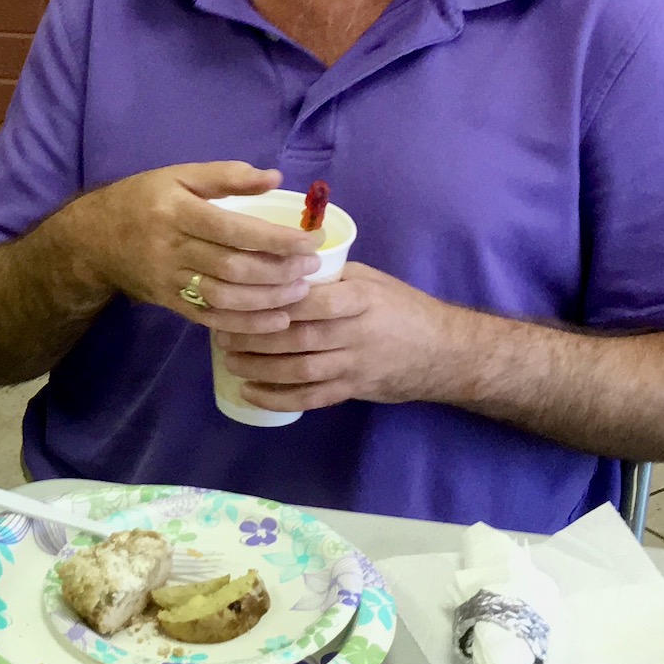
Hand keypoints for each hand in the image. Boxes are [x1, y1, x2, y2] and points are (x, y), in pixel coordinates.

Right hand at [68, 161, 322, 327]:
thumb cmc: (143, 199)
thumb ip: (227, 175)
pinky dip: (245, 324)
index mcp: (177, 211)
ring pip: (224, 298)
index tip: (309, 241)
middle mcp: (172, 249)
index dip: (275, 238)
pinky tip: (274, 320)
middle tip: (311, 268)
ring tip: (299, 294)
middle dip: (278, 272)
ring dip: (266, 301)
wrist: (92, 240)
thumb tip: (275, 178)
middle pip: (232, 267)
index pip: (233, 229)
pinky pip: (210, 319)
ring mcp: (169, 280)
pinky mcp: (169, 304)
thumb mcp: (179, 175)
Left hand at [213, 263, 461, 411]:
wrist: (443, 352)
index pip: (309, 299)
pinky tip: (251, 391)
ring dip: (258, 366)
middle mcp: (355, 332)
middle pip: (295, 336)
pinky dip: (277, 397)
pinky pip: (309, 398)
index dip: (271, 300)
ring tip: (229, 358)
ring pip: (297, 369)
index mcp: (359, 297)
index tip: (240, 295)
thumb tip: (285, 265)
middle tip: (220, 330)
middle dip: (253, 335)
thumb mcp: (372, 279)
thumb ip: (332, 276)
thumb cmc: (402, 307)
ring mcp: (353, 365)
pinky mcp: (351, 391)